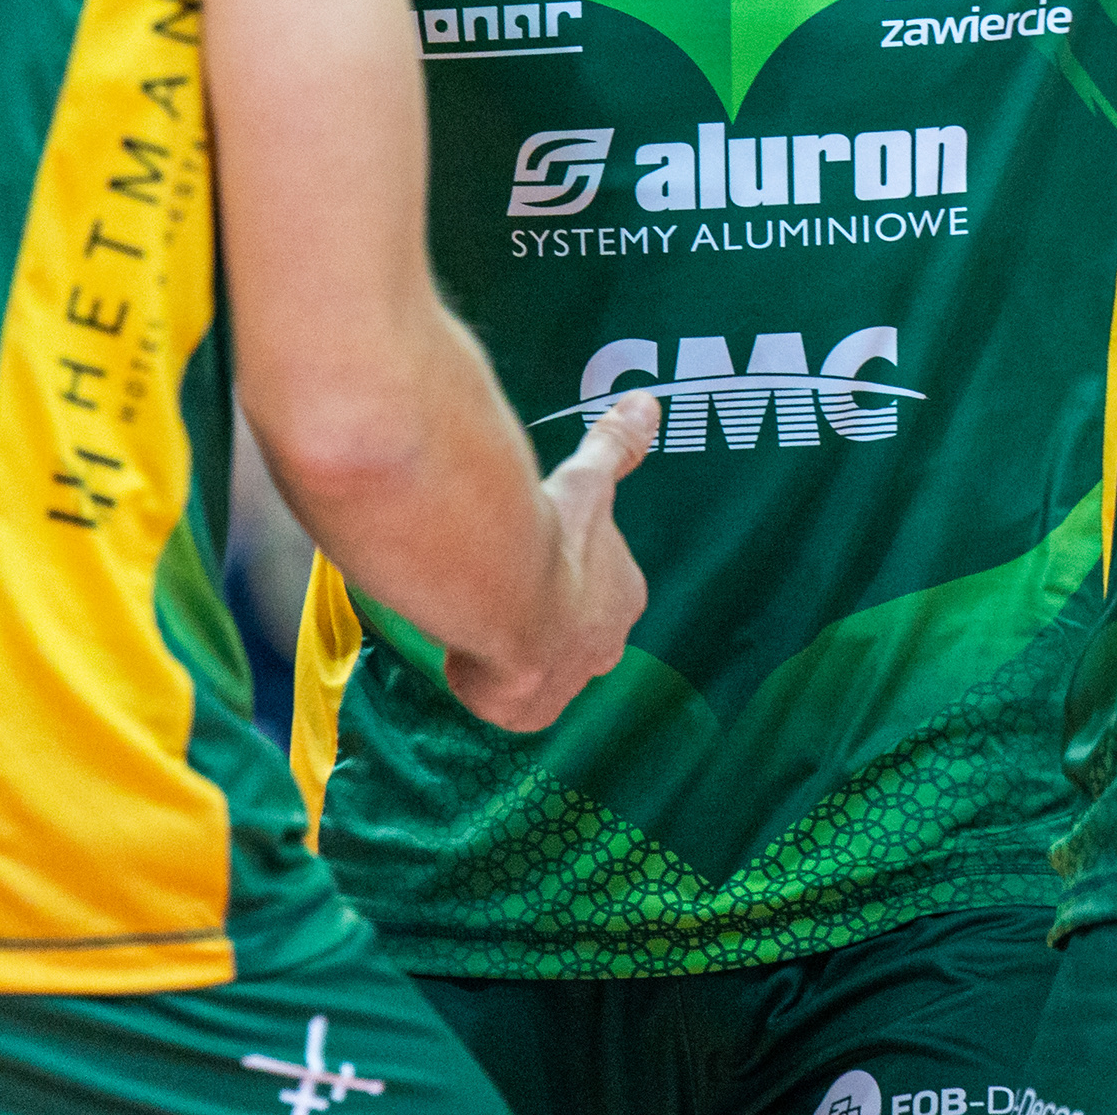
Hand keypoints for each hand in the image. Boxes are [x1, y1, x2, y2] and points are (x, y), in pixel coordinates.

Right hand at [447, 394, 657, 733]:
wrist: (509, 593)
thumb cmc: (554, 532)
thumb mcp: (586, 481)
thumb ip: (615, 446)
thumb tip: (648, 402)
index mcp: (624, 598)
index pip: (596, 588)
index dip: (560, 571)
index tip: (532, 554)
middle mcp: (606, 649)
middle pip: (569, 631)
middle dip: (539, 614)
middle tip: (503, 585)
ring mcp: (568, 685)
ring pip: (533, 664)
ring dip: (509, 642)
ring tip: (482, 611)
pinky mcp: (527, 714)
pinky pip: (503, 696)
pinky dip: (482, 674)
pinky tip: (468, 644)